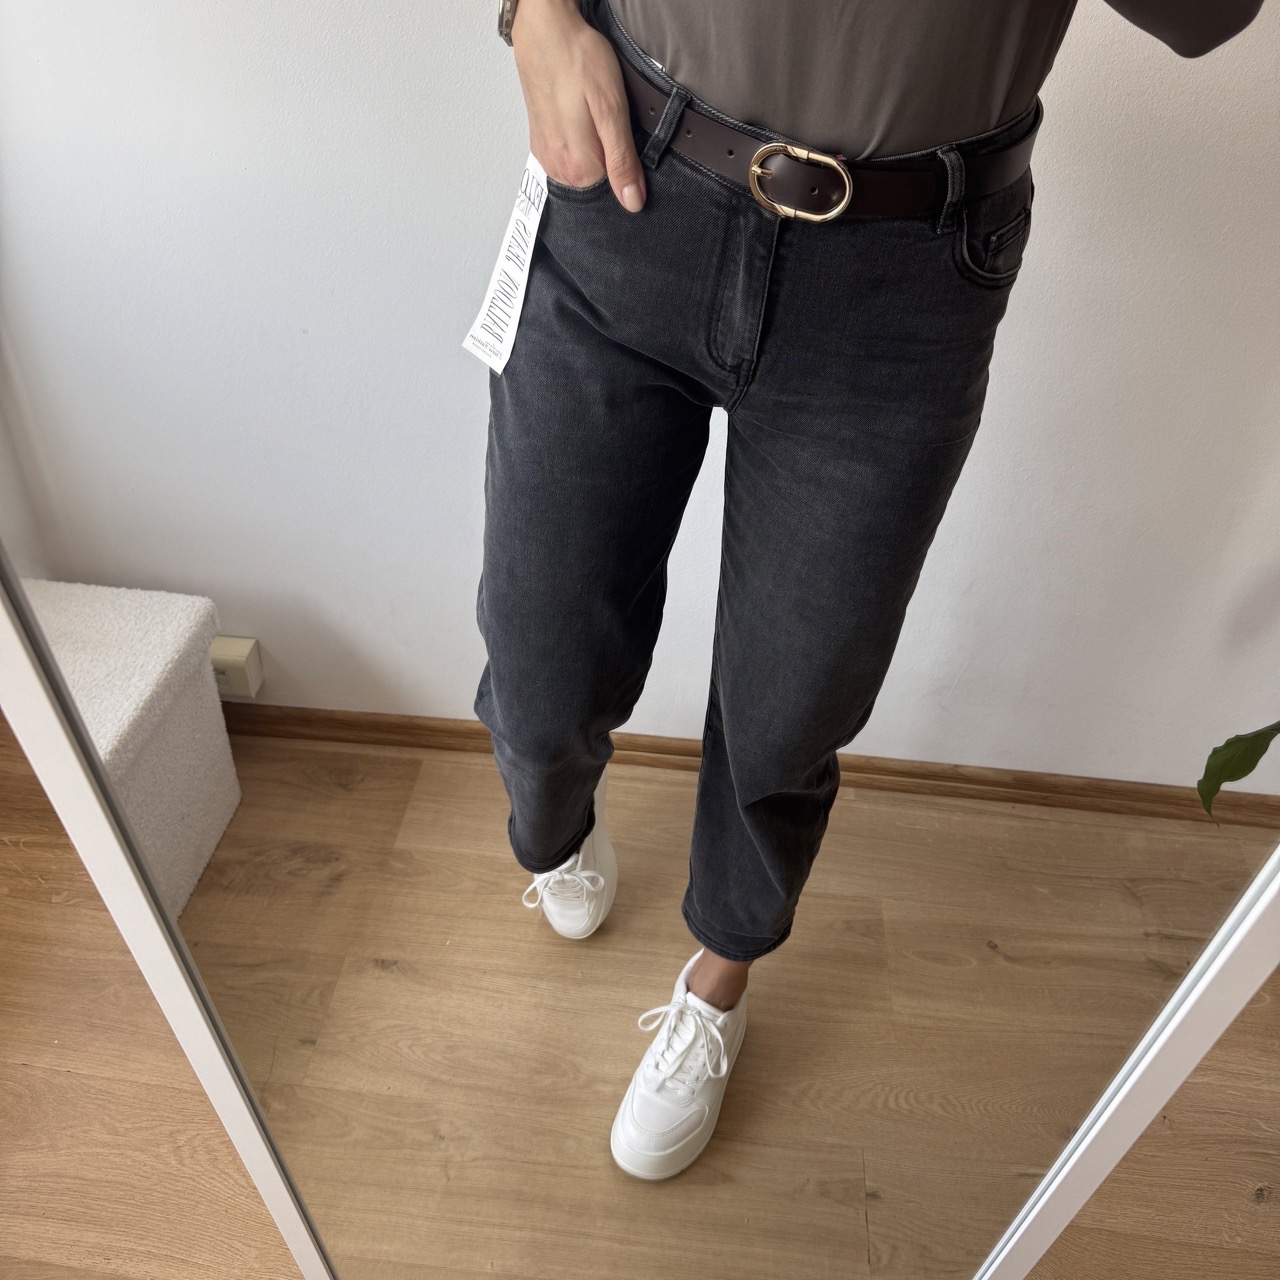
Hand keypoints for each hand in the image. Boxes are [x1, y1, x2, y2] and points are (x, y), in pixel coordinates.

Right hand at [511, 0, 646, 211]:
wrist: (545, 31)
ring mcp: (547, 155)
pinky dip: (579, 141)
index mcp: (578, 169)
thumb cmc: (578, 60)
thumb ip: (622, 160)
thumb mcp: (612, 110)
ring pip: (584, 167)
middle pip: (598, 180)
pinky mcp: (542, 141)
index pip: (616, 189)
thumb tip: (633, 201)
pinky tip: (579, 116)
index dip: (628, 163)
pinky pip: (568, 154)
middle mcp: (558, 168)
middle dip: (609, 156)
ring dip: (593, 146)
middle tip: (606, 119)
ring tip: (591, 114)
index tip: (624, 136)